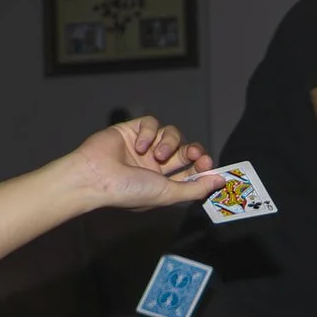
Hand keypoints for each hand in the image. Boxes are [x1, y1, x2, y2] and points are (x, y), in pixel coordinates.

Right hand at [65, 117, 221, 210]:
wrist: (96, 177)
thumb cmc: (129, 191)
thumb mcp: (168, 194)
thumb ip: (196, 188)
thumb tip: (221, 181)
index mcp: (163, 182)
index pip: (191, 171)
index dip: (203, 167)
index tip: (209, 165)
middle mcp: (154, 164)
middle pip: (185, 151)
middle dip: (193, 152)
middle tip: (195, 155)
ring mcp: (143, 146)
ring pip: (170, 134)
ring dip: (169, 143)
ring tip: (156, 155)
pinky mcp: (131, 130)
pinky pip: (150, 123)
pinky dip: (149, 132)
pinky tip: (139, 145)